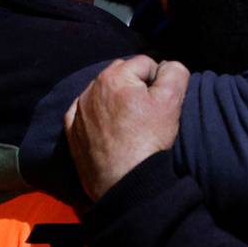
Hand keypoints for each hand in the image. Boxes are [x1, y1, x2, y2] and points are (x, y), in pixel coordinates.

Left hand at [65, 55, 190, 200]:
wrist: (125, 182)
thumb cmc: (148, 140)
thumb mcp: (172, 101)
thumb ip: (174, 72)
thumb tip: (167, 66)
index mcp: (115, 76)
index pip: (145, 64)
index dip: (159, 81)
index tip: (161, 103)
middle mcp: (91, 89)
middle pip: (122, 75)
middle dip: (135, 87)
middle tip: (148, 113)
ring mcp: (79, 112)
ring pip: (103, 94)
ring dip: (116, 102)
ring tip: (130, 125)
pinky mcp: (73, 133)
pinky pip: (84, 114)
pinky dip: (96, 117)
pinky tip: (109, 129)